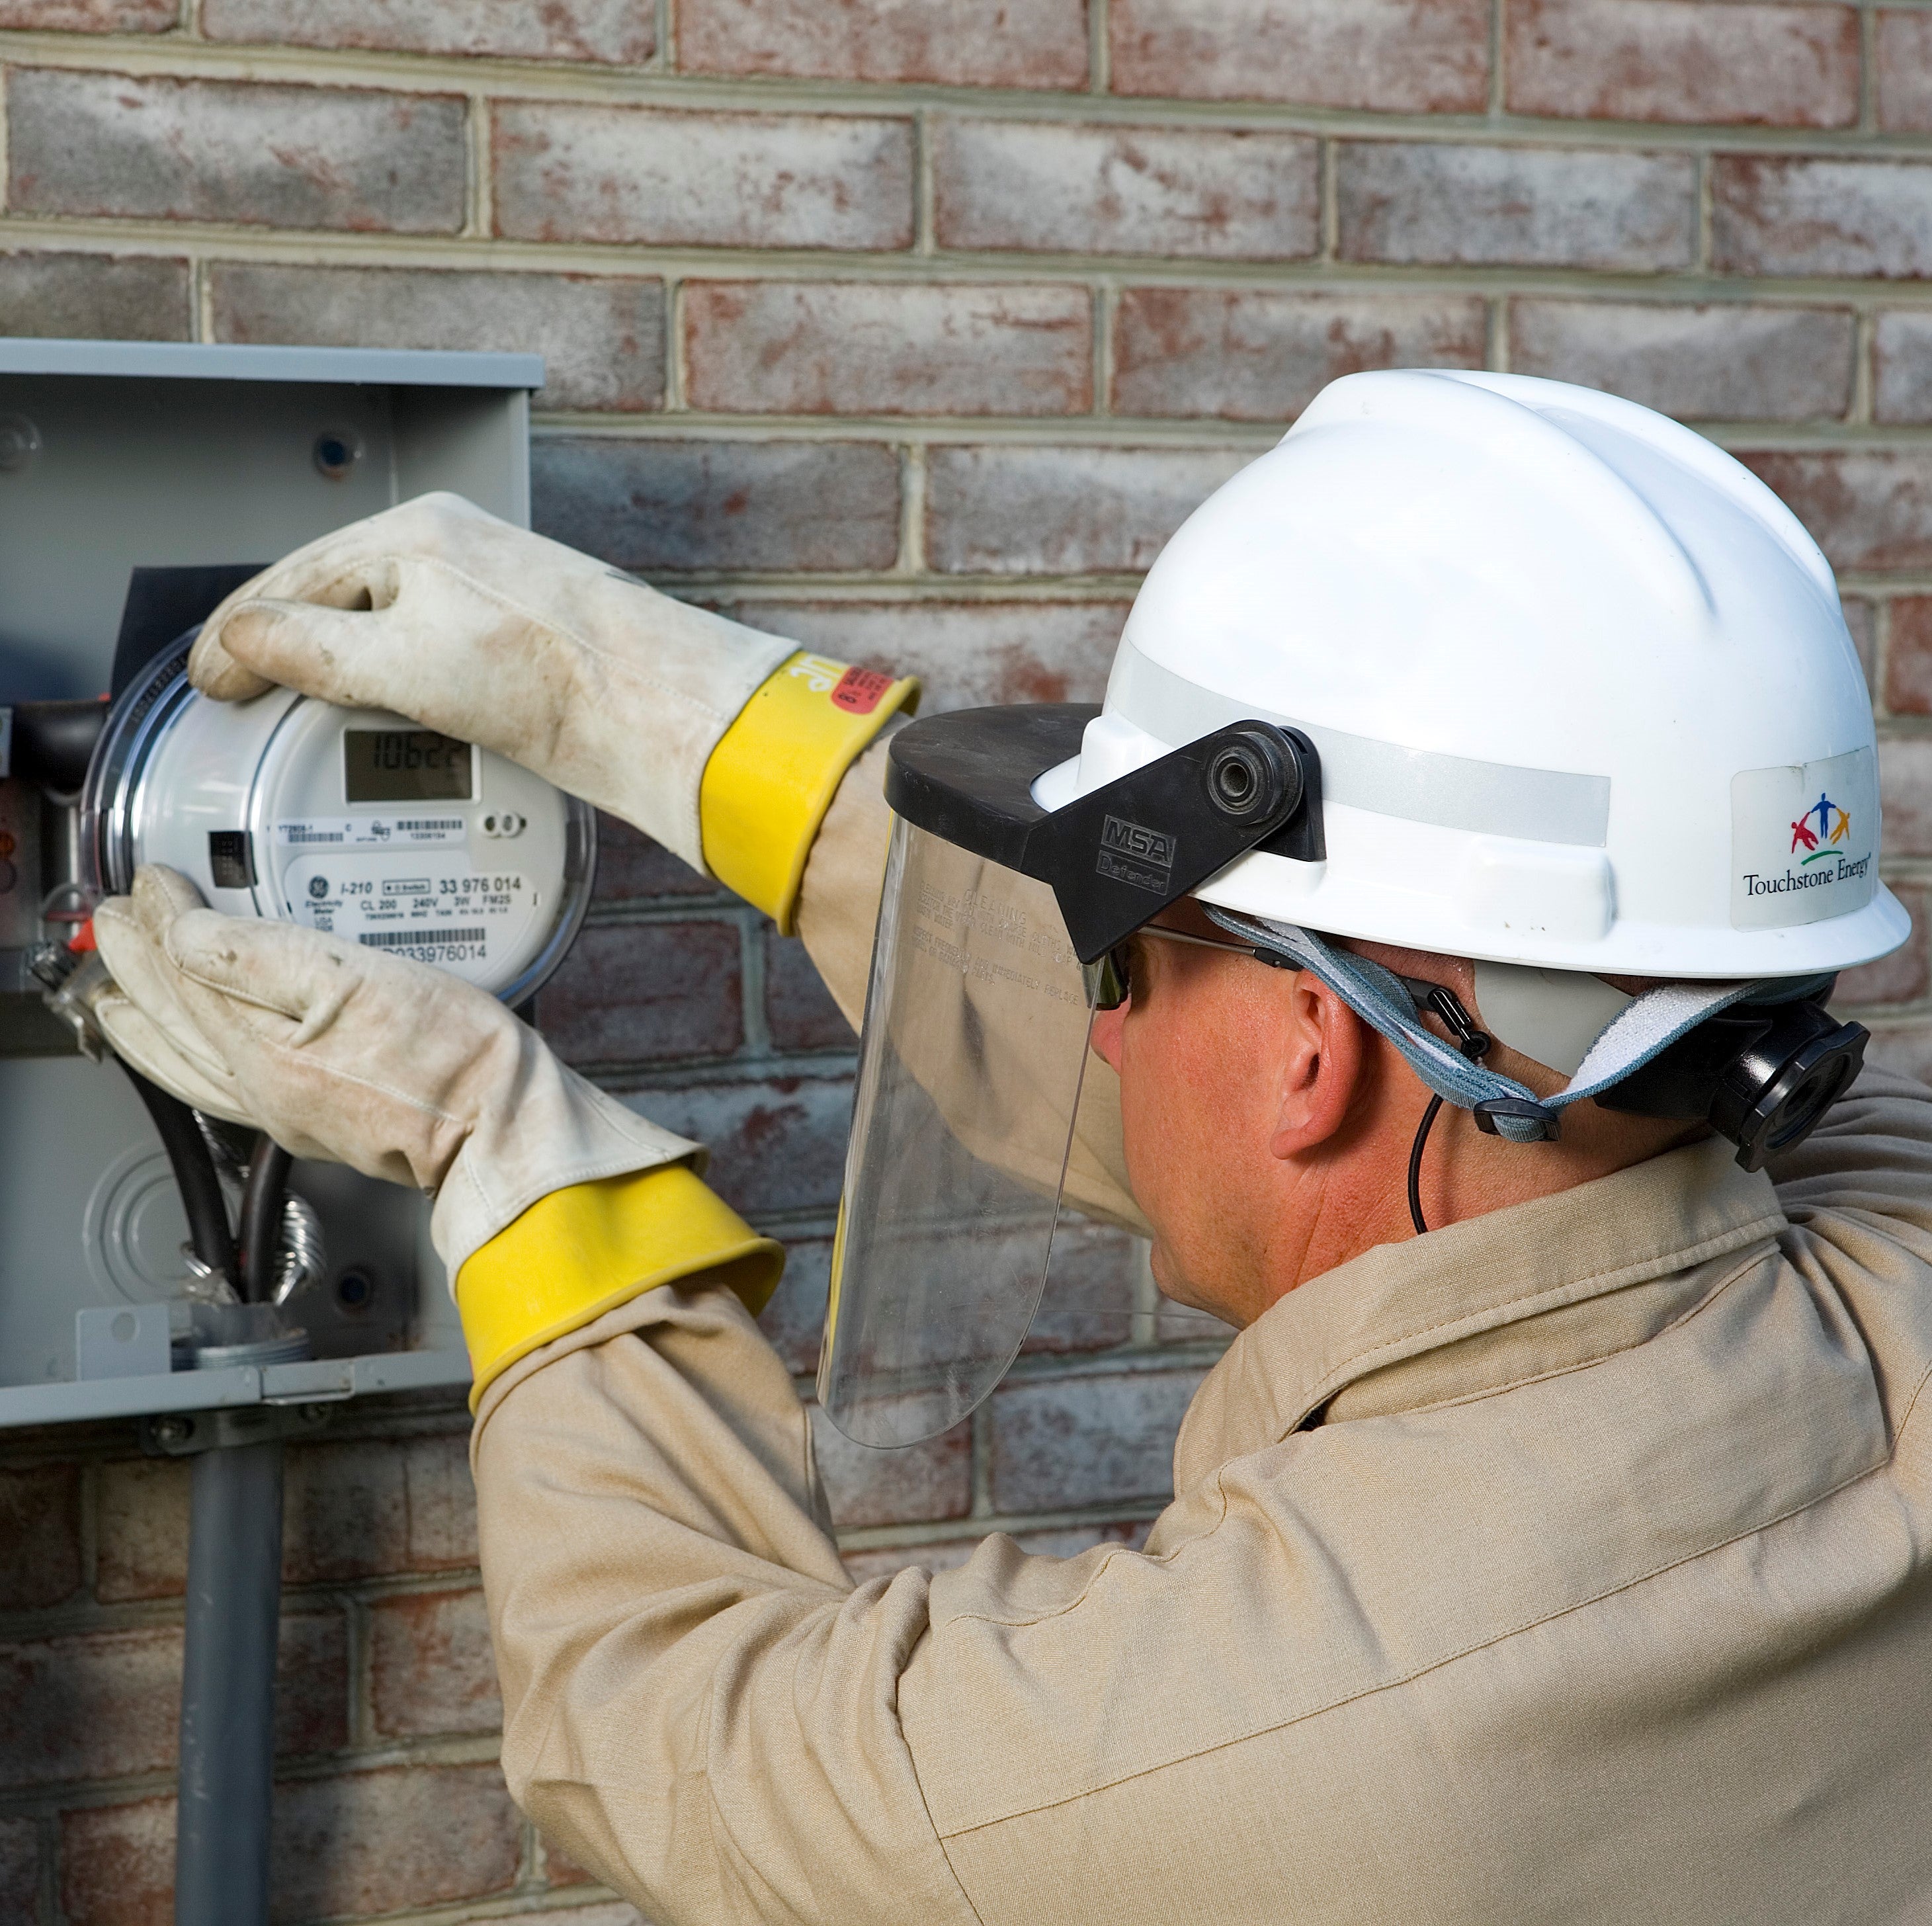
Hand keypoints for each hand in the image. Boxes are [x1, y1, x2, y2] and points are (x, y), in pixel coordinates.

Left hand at [89, 867, 700, 1274]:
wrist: (502, 1130)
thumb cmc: (452, 1059)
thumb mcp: (356, 979)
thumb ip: (261, 957)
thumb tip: (185, 935)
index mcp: (261, 1049)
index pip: (186, 968)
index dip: (162, 916)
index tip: (151, 879)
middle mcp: (257, 1088)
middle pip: (171, 1018)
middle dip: (131, 965)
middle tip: (109, 924)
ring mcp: (282, 1111)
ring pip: (183, 1063)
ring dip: (142, 1022)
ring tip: (115, 997)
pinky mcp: (311, 1122)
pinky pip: (215, 1089)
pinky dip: (183, 1062)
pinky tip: (193, 1054)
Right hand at [188, 492, 795, 872]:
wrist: (651, 708)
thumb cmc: (557, 675)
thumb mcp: (407, 663)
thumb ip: (315, 651)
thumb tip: (241, 642)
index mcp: (419, 533)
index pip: (297, 579)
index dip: (240, 633)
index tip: (206, 679)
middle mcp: (453, 551)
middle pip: (338, 597)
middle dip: (283, 644)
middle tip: (239, 693)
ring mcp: (486, 595)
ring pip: (383, 626)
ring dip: (335, 666)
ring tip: (296, 709)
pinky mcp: (515, 642)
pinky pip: (424, 652)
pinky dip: (387, 682)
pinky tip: (381, 714)